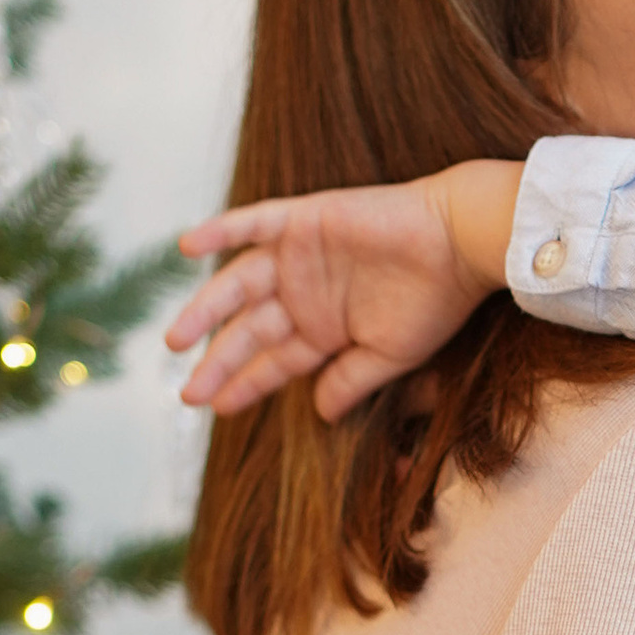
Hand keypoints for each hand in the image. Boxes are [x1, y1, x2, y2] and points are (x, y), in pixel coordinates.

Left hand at [168, 162, 521, 419]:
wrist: (460, 242)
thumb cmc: (435, 301)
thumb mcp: (389, 355)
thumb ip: (350, 382)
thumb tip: (322, 415)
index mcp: (326, 327)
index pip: (275, 361)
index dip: (245, 384)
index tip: (216, 408)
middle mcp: (306, 293)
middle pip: (249, 331)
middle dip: (218, 361)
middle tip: (187, 394)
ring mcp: (301, 255)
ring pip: (239, 285)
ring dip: (205, 310)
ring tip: (175, 341)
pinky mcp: (304, 219)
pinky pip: (253, 223)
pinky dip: (221, 231)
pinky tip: (187, 247)